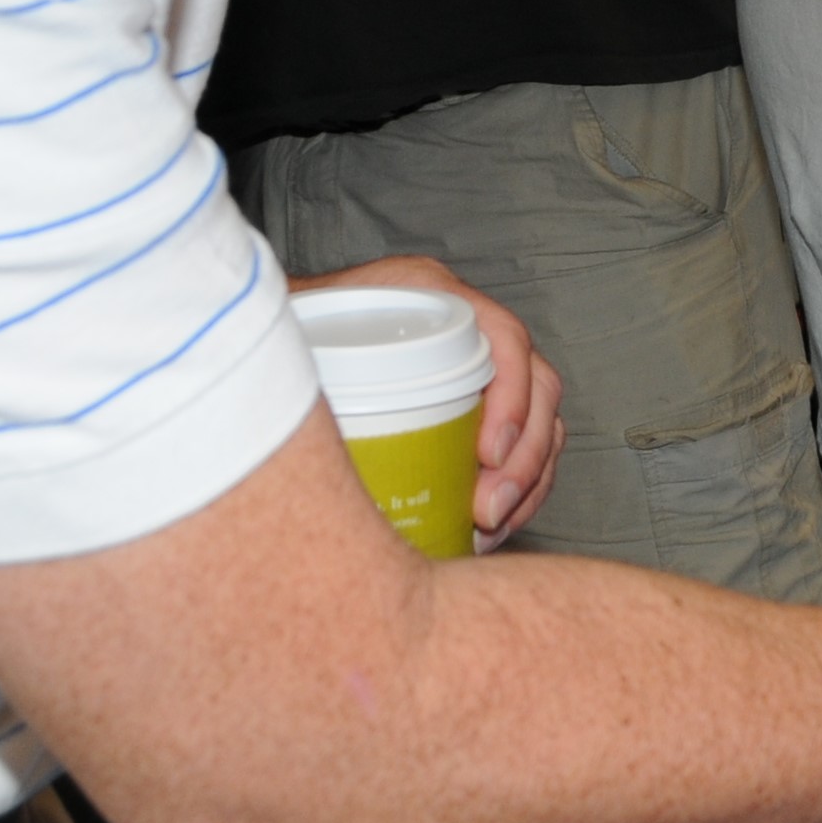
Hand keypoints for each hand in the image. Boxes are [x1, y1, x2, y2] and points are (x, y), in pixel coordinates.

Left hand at [290, 254, 564, 544]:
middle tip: (488, 511)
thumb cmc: (287, 334)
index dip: (511, 397)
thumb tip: (285, 393)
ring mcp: (481, 365)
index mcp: (430, 294)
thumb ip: (296, 353)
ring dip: (528, 480)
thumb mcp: (292, 329)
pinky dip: (519, 488)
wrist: (278, 337)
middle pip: (537, 385)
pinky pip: (525, 447)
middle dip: (525, 457)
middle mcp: (468, 325)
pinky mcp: (479, 407)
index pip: (503, 338)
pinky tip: (487, 525)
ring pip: (543, 421)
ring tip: (490, 527)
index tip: (487, 454)